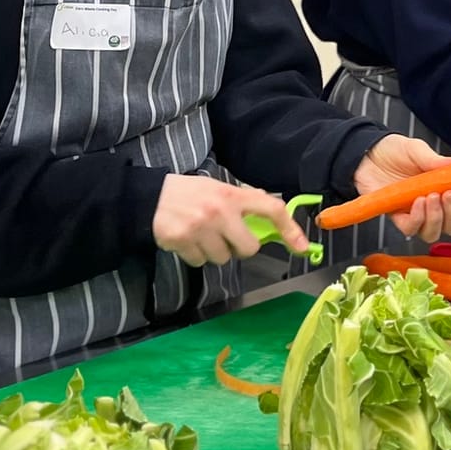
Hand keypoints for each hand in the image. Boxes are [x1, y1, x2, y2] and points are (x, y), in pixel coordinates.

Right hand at [153, 176, 303, 266]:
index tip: (301, 246)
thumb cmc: (188, 193)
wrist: (149, 197)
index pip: (271, 208)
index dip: (290, 229)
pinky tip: (187, 240)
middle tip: (226, 237)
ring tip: (201, 235)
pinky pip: (200, 262)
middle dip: (240, 248)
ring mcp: (200, 228)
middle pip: (249, 248)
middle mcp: (219, 211)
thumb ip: (242, 199)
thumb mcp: (218, 187)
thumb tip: (268, 208)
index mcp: (232, 194)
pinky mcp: (182, 242)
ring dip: (214, 252)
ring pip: (223, 258)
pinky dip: (195, 255)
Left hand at [354, 135, 450, 242]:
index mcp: (442, 186)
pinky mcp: (396, 217)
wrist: (365, 154)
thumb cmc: (393, 151)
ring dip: (436, 218)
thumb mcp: (416, 150)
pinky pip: (411, 229)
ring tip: (430, 197)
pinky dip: (417, 219)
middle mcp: (431, 203)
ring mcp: (414, 213)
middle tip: (448, 194)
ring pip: (433, 232)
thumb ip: (436, 160)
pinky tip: (416, 204)